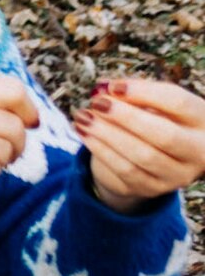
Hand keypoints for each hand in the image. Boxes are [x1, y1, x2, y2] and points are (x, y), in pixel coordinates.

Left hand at [74, 74, 204, 211]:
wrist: (151, 160)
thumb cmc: (152, 120)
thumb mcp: (151, 103)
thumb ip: (135, 94)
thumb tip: (106, 88)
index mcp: (202, 121)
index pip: (179, 103)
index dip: (144, 92)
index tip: (112, 86)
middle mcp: (199, 151)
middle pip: (165, 135)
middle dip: (127, 117)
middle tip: (97, 102)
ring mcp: (179, 174)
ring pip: (143, 156)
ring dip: (107, 134)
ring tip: (83, 116)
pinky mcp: (155, 189)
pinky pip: (126, 170)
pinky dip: (101, 150)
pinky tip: (84, 133)